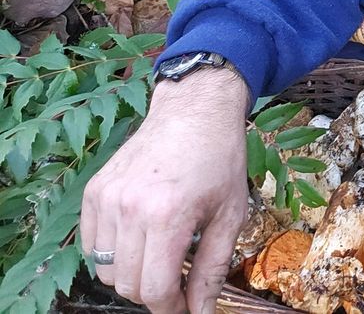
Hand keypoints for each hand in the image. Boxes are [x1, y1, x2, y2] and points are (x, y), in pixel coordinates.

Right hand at [81, 68, 250, 313]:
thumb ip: (212, 267)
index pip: (155, 289)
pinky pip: (91, 245)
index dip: (171, 308)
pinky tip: (139, 238)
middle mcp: (130, 209)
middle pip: (127, 285)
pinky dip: (111, 253)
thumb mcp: (230, 214)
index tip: (186, 306)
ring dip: (132, 274)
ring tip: (161, 255)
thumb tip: (200, 310)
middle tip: (178, 281)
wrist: (195, 111)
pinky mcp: (94, 192)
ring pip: (105, 270)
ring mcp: (107, 199)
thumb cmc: (220, 160)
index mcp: (167, 216)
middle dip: (154, 293)